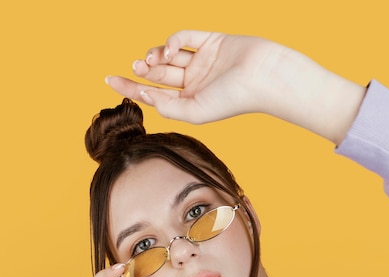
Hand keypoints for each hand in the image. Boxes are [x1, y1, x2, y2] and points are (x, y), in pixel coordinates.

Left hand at [106, 30, 366, 142]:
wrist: (263, 76)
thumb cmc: (234, 99)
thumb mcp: (196, 111)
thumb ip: (169, 107)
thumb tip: (146, 97)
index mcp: (191, 103)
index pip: (156, 95)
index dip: (132, 88)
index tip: (110, 80)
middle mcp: (195, 83)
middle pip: (159, 75)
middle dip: (142, 71)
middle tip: (134, 67)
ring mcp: (202, 61)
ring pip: (169, 56)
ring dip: (155, 55)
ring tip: (148, 60)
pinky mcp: (211, 41)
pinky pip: (184, 37)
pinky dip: (173, 40)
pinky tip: (170, 48)